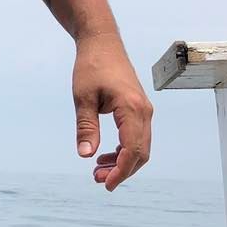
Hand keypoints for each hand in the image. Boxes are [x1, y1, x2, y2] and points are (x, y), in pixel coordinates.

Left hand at [72, 33, 152, 190]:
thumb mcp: (82, 98)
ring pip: (140, 147)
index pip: (132, 150)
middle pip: (140, 153)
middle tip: (98, 180)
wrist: (102, 43)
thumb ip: (86, 127)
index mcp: (131, 108)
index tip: (106, 183)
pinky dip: (124, 150)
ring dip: (123, 162)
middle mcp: (144, 111)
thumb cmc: (91, 67)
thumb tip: (85, 155)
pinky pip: (137, 137)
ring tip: (98, 170)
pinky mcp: (139, 109)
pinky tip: (105, 155)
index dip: (121, 171)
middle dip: (122, 171)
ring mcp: (144, 110)